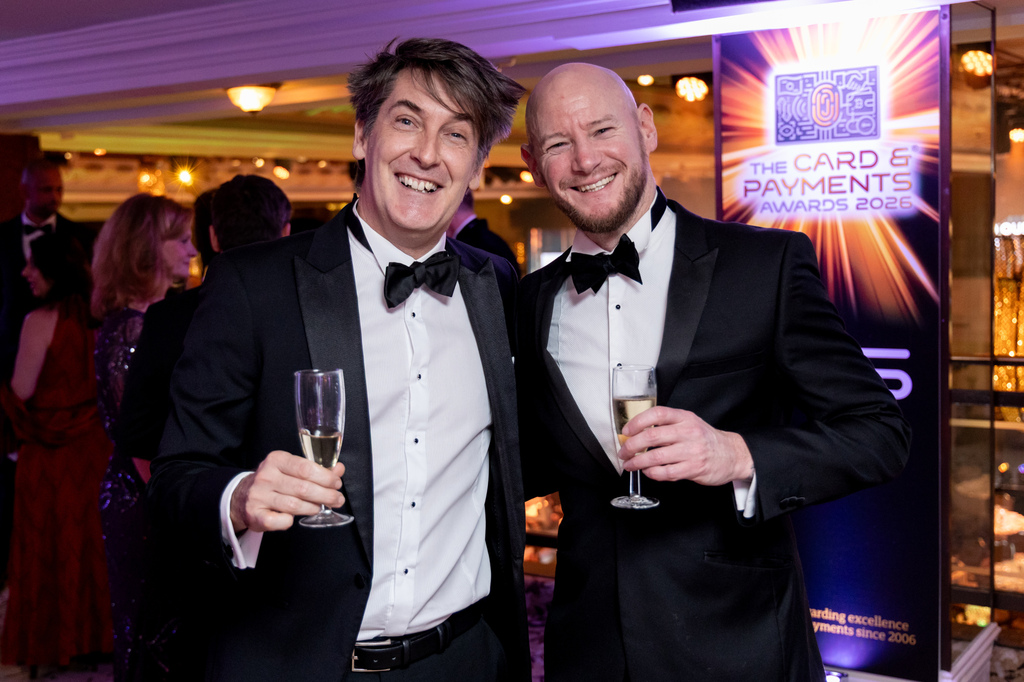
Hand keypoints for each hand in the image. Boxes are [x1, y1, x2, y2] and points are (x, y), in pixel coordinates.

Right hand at [230, 450, 345, 532]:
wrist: (241, 496)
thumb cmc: (273, 482)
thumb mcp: (291, 469)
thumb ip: (315, 469)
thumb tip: (338, 469)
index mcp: (276, 460)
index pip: (306, 468)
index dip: (326, 477)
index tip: (337, 483)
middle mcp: (266, 476)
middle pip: (303, 487)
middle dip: (326, 495)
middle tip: (337, 499)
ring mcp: (259, 495)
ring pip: (294, 505)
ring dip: (313, 508)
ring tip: (320, 507)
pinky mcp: (254, 514)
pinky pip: (279, 520)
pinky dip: (290, 521)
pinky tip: (294, 518)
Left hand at [619, 406, 752, 486]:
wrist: (732, 454)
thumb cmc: (706, 440)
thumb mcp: (689, 423)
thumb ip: (667, 425)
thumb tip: (637, 433)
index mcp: (684, 418)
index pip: (657, 414)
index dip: (637, 422)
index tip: (626, 431)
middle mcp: (688, 432)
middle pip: (652, 436)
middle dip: (632, 446)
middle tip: (623, 452)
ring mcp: (691, 451)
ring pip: (656, 457)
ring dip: (638, 462)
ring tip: (630, 464)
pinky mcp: (694, 468)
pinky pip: (666, 472)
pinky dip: (652, 473)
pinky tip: (648, 472)